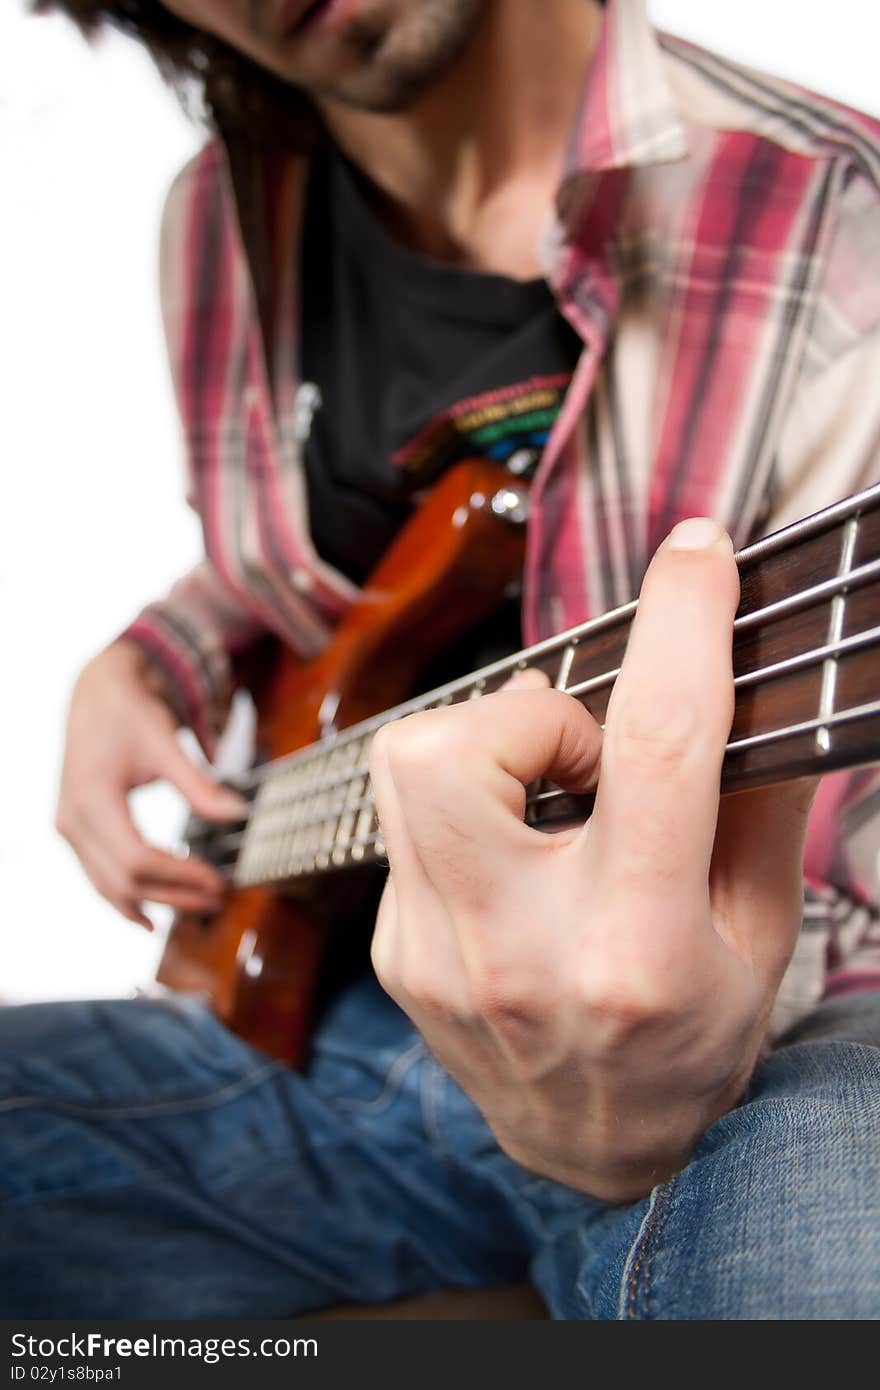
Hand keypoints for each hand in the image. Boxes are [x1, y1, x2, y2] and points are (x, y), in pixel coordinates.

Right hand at [56, 639, 243, 927]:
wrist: (95, 696)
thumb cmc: (130, 714)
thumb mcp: (166, 744)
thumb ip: (199, 785)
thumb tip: (239, 814)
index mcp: (93, 798)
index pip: (137, 858)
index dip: (180, 876)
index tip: (218, 879)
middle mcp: (73, 821)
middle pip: (124, 881)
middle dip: (174, 896)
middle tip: (218, 898)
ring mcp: (69, 829)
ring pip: (108, 887)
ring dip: (153, 902)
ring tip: (198, 906)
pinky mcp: (74, 832)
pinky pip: (98, 877)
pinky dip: (127, 896)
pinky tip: (152, 913)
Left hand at [369, 519, 814, 1201]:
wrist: (588, 1156)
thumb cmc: (686, 1047)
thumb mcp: (755, 940)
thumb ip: (755, 809)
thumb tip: (748, 682)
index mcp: (633, 947)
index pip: (651, 751)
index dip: (681, 627)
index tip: (697, 552)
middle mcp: (514, 949)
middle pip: (455, 745)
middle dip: (528, 708)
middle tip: (588, 755)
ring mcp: (433, 953)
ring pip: (408, 763)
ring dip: (491, 744)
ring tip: (552, 798)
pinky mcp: (396, 948)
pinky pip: (410, 821)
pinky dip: (472, 807)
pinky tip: (519, 857)